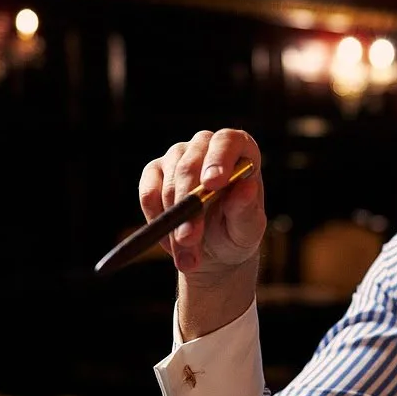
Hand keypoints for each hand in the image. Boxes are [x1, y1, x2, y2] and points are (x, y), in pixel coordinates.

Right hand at [138, 128, 264, 278]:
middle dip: (189, 207)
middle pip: (190, 166)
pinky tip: (170, 239)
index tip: (211, 185)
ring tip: (186, 254)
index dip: (218, 159)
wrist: (214, 249)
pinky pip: (148, 193)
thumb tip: (246, 188)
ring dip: (174, 223)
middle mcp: (207, 145)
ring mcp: (178, 155)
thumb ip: (246, 210)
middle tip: (189, 239)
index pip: (227, 141)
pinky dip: (156, 219)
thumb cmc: (237, 231)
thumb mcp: (248, 228)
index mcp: (240, 150)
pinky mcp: (154, 171)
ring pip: (169, 184)